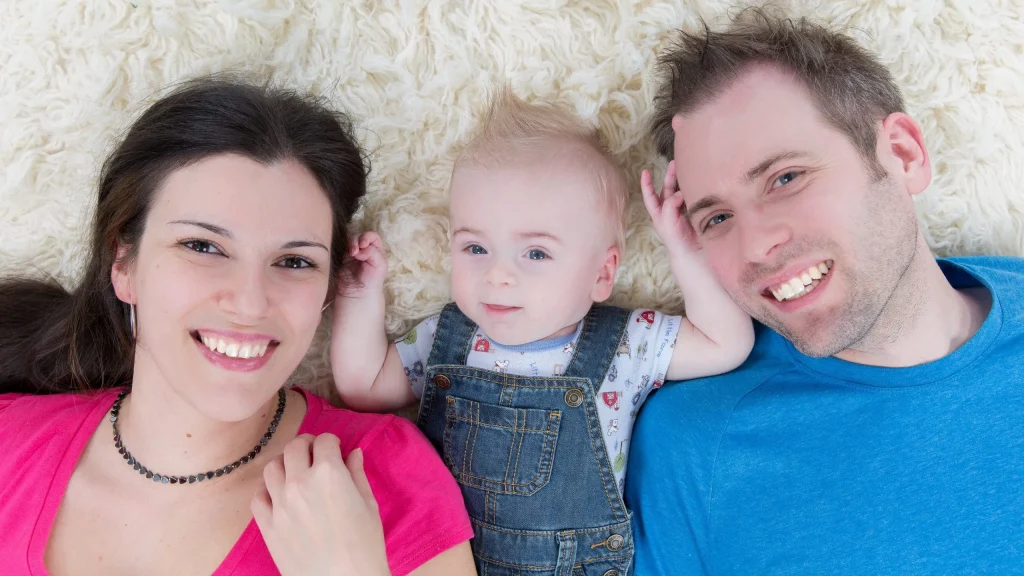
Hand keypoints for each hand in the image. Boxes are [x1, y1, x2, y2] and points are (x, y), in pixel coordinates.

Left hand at [253, 434, 390, 575]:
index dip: (332, 442)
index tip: (335, 449)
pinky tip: (279, 495)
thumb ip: (357, 474)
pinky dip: (267, 490)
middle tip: (315, 454)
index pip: (324, 441)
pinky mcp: (267, 525)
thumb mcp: (369, 506)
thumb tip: (352, 453)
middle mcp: (300, 482)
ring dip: (285, 463)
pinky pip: (258, 496)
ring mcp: (280, 504)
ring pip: (272, 467)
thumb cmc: (364, 547)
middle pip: (294, 447)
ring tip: (295, 472)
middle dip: (307, 445)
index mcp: (329, 473)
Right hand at [346, 232, 387, 296]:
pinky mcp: (342, 258)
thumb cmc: (373, 280)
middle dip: (357, 240)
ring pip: (349, 240)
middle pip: (359, 236)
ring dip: (350, 244)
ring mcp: (352, 253)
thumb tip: (361, 248)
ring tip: (351, 253)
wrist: (359, 293)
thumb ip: (373, 253)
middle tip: (355, 251)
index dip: (367, 236)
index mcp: (376, 249)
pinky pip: (341, 248)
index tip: (363, 244)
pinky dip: (342, 248)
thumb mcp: (380, 266)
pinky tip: (345, 255)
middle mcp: (364, 249)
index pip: (372, 236)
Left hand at [640, 160, 698, 254]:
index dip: (646, 184)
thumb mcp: (667, 221)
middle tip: (675, 163)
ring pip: (680, 190)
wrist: (691, 251)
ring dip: (682, 180)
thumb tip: (678, 192)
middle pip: (667, 188)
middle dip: (670, 175)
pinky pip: (692, 195)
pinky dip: (693, 188)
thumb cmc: (675, 239)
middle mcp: (669, 209)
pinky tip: (697, 182)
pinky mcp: (693, 210)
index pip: (650, 196)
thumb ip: (670, 205)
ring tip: (688, 169)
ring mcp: (681, 209)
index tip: (645, 171)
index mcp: (658, 212)